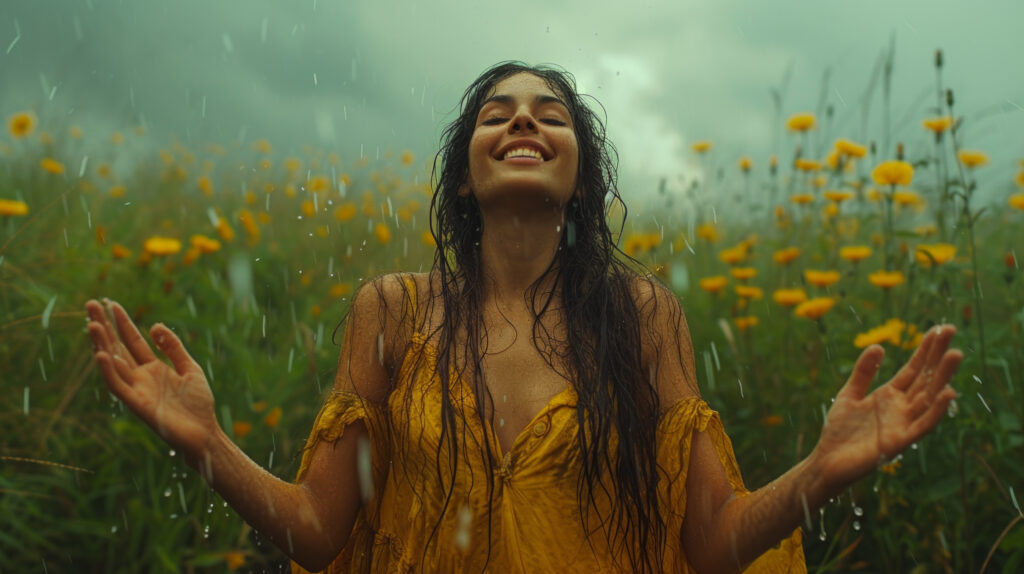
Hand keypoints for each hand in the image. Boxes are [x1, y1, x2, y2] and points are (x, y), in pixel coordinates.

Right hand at [86, 299, 219, 461]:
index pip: (132, 341)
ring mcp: (137, 390)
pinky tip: (101, 354)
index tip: (111, 303)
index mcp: (153, 368)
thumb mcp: (189, 368)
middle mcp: (140, 377)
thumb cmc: (198, 404)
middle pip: (117, 348)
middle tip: (91, 304)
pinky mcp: (136, 404)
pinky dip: (108, 371)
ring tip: (92, 324)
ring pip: (113, 364)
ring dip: (101, 344)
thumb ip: (173, 347)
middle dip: (104, 327)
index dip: (122, 323)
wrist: (205, 433)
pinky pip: (118, 386)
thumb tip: (154, 325)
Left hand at [810, 324, 962, 491]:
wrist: (827, 461)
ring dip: (942, 377)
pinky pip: (922, 425)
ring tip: (955, 354)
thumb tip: (878, 346)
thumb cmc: (840, 431)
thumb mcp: (849, 394)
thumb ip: (863, 372)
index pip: (913, 369)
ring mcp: (902, 424)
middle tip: (951, 330)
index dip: (925, 350)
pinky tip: (947, 393)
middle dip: (937, 355)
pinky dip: (935, 410)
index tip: (938, 329)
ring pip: (928, 398)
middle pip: (924, 378)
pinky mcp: (899, 442)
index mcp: (890, 396)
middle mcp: (901, 408)